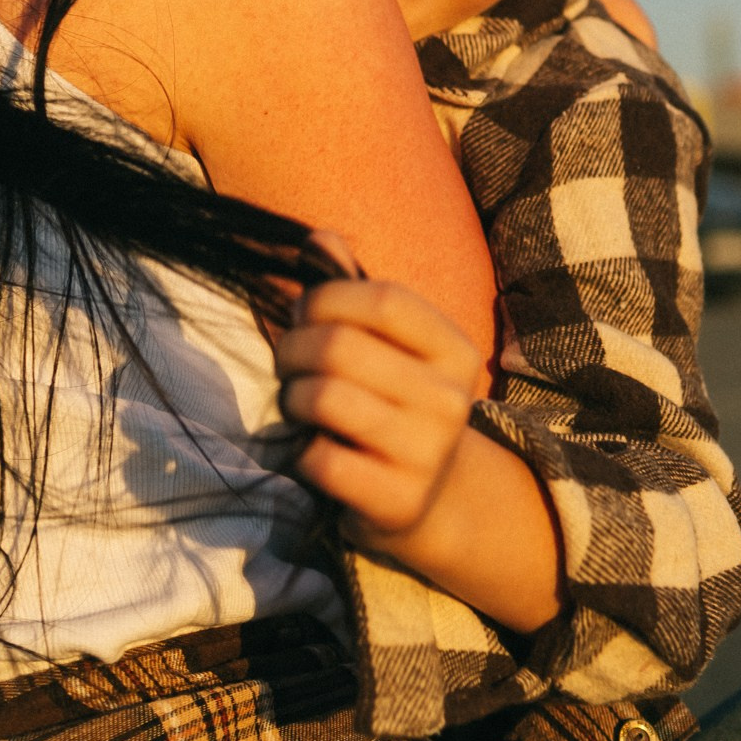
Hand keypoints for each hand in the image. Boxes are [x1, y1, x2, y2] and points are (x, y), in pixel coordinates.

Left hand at [275, 274, 562, 631]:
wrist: (425, 501)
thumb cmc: (393, 406)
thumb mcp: (385, 349)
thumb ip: (353, 292)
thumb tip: (317, 239)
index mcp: (455, 351)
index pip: (384, 300)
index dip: (327, 297)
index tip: (303, 314)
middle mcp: (451, 400)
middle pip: (342, 347)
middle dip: (293, 349)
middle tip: (286, 365)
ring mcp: (428, 454)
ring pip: (326, 398)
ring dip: (292, 399)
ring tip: (297, 405)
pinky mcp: (397, 501)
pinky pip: (321, 459)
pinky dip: (300, 454)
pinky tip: (311, 453)